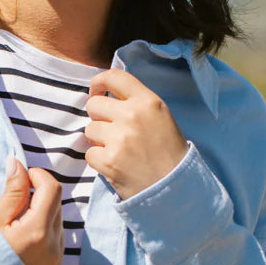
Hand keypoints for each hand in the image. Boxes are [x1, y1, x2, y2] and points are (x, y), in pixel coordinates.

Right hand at [0, 160, 63, 264]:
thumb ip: (11, 193)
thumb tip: (19, 165)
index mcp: (36, 232)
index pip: (52, 189)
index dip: (39, 176)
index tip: (24, 177)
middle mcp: (52, 249)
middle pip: (57, 207)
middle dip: (40, 197)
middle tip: (16, 203)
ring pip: (57, 229)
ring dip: (42, 220)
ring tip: (15, 230)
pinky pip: (56, 250)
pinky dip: (43, 241)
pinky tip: (21, 250)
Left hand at [84, 68, 189, 199]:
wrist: (176, 188)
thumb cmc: (170, 154)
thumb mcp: (161, 118)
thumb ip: (137, 104)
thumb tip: (106, 97)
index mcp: (148, 101)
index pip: (114, 76)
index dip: (99, 82)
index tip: (97, 91)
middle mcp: (132, 115)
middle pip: (94, 105)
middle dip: (98, 117)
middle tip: (111, 131)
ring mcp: (119, 138)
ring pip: (89, 129)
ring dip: (98, 140)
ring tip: (118, 151)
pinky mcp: (108, 160)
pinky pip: (89, 153)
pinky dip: (99, 160)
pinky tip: (116, 165)